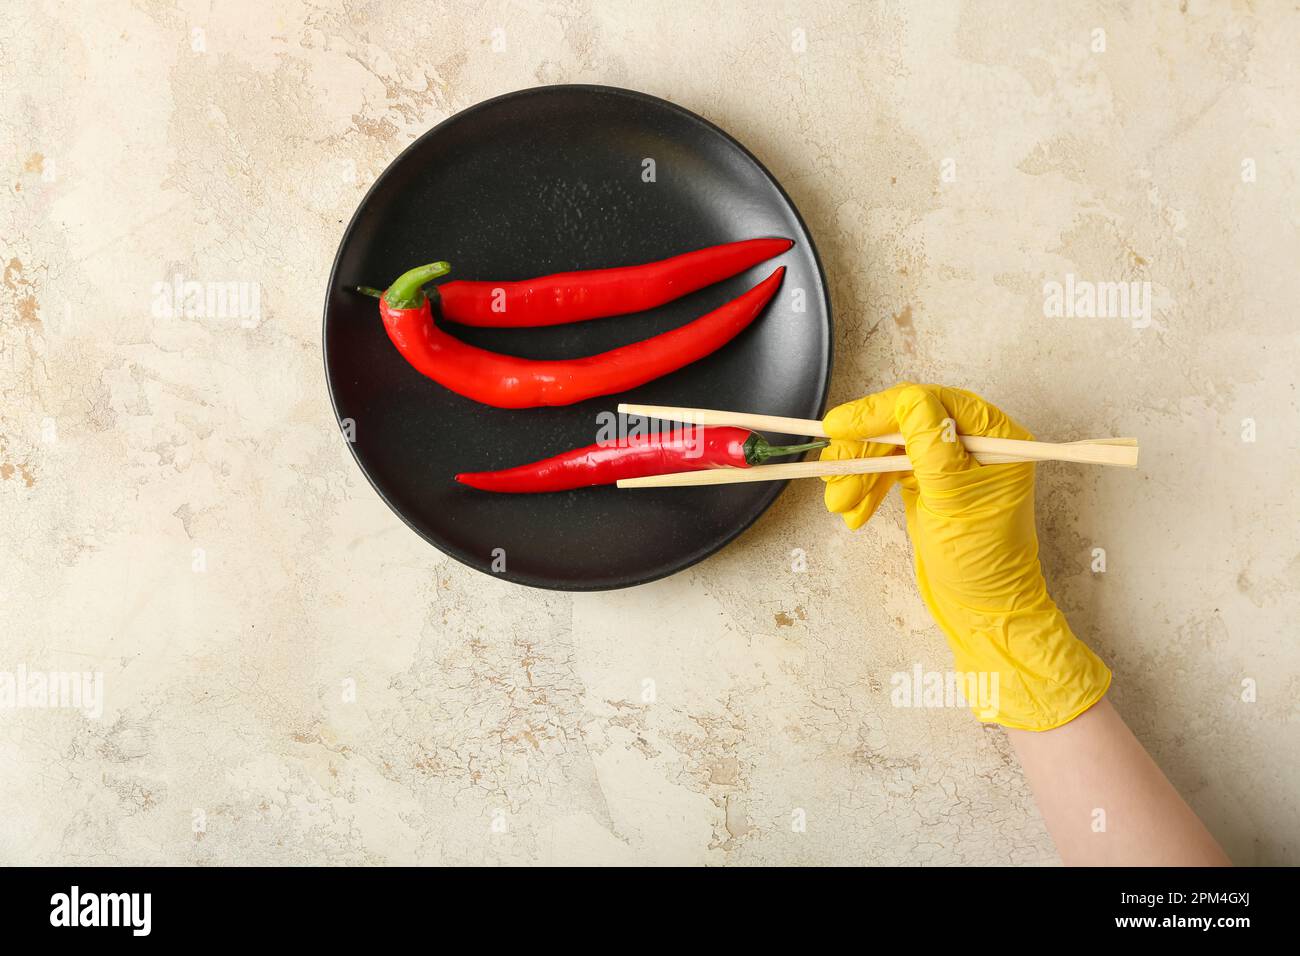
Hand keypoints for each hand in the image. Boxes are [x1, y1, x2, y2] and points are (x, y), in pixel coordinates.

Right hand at [821, 383, 1109, 730]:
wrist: (982, 608)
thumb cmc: (981, 561)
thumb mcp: (954, 502)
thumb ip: (932, 448)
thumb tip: (910, 401)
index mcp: (993, 436)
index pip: (928, 403)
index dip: (880, 412)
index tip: (839, 428)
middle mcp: (972, 441)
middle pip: (902, 424)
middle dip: (863, 451)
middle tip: (831, 475)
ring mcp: (947, 461)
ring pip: (889, 448)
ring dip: (857, 473)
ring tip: (839, 504)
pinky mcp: (927, 480)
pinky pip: (887, 470)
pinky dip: (866, 488)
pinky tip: (852, 512)